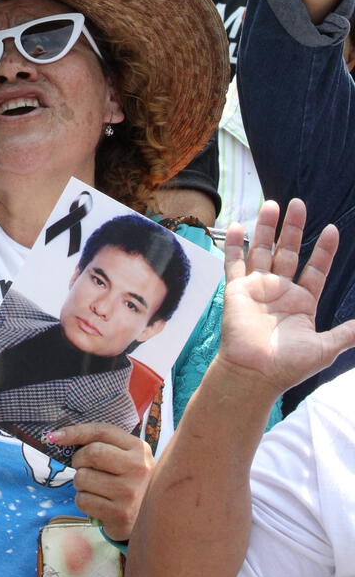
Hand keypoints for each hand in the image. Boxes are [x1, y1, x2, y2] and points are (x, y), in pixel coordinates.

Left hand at [50, 422, 153, 540]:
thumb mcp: (127, 457)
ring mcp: (130, 492)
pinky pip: (84, 501)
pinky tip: (96, 502)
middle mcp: (138, 468)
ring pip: (83, 478)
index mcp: (139, 448)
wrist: (153, 518)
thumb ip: (103, 444)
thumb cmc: (130, 481)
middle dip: (78, 460)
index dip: (75, 431)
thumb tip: (58, 436)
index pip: (102, 431)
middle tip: (82, 467)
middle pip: (91, 453)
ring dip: (80, 483)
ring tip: (93, 488)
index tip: (55, 437)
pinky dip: (83, 501)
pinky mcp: (120, 515)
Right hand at [220, 198, 354, 394]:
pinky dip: (235, 245)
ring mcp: (257, 288)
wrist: (255, 373)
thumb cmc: (288, 365)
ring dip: (266, 228)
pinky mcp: (237, 290)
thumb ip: (346, 333)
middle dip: (293, 228)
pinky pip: (234, 263)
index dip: (324, 250)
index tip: (332, 229)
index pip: (316, 269)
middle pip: (288, 252)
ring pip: (262, 251)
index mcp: (302, 302)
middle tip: (298, 204)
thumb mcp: (325, 348)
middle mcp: (280, 290)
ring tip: (272, 204)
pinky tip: (239, 226)